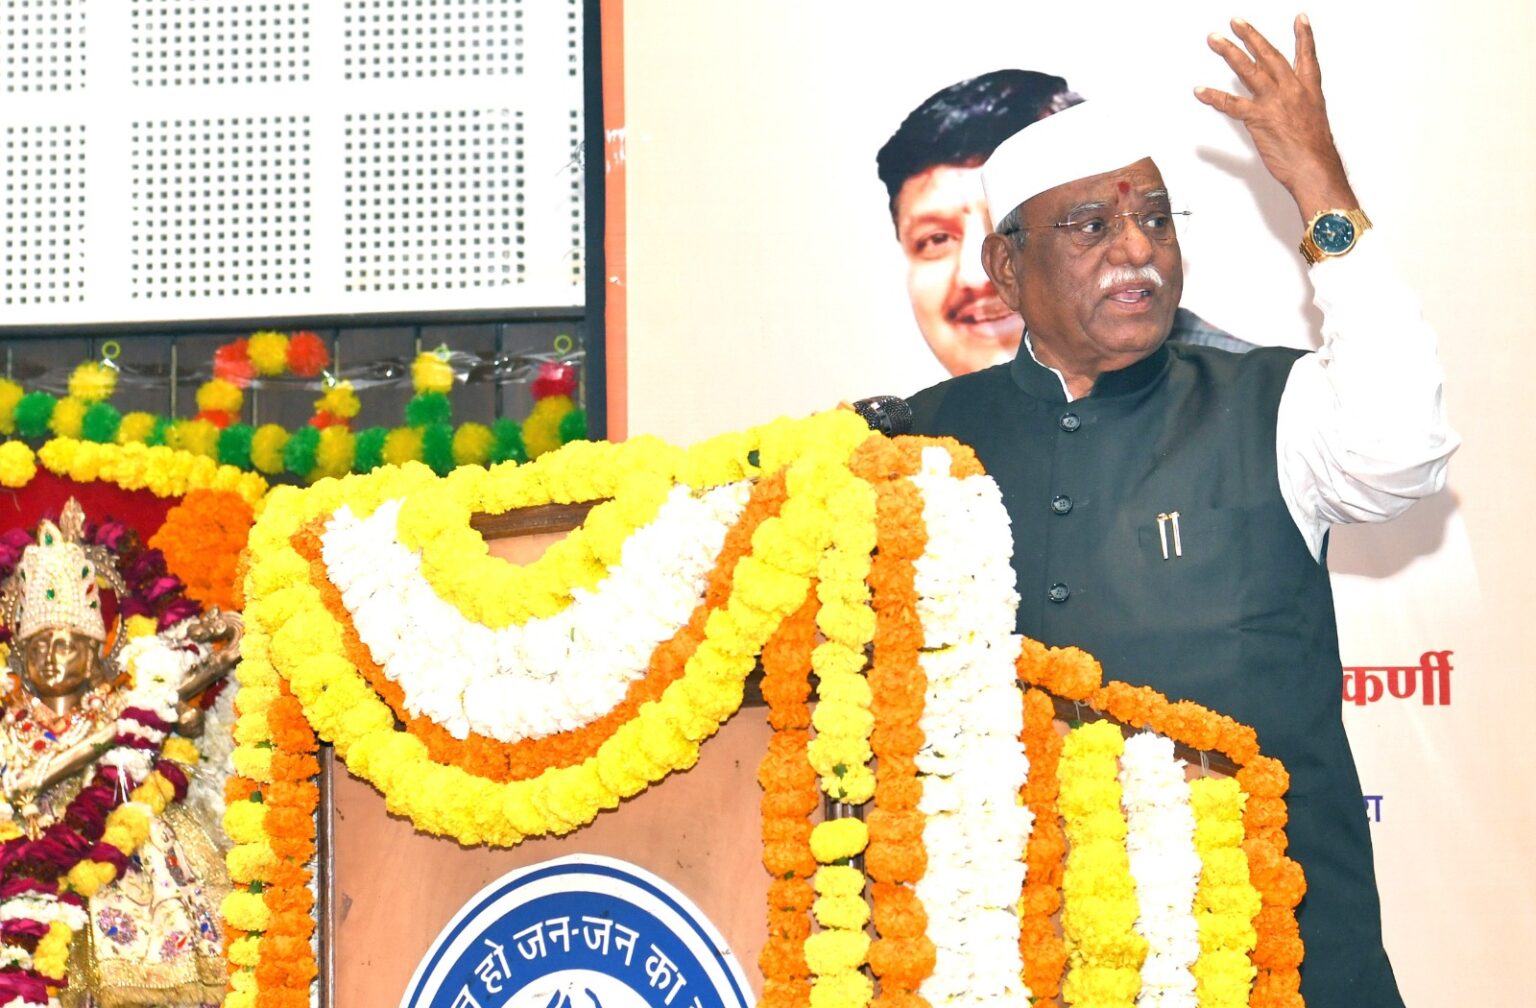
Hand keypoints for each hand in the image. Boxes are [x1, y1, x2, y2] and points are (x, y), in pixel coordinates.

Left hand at [1195, 14, 1357, 220]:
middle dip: (1251, 36)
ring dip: (1229, 52)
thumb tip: (1290, 116)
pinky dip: (1214, 97)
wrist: (1315, 168)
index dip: (1304, 38)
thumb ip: (1300, 112)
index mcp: (1309, 91)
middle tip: (1237, 22)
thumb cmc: (1315, 154)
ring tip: (1215, 40)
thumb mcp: (1314, 124)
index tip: (1299, 20)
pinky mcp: (1259, 118)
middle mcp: (1292, 90)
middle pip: (1269, 56)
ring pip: (1249, 70)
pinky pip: (1231, 104)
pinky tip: (1201, 91)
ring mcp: (1274, 102)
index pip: (1307, 57)